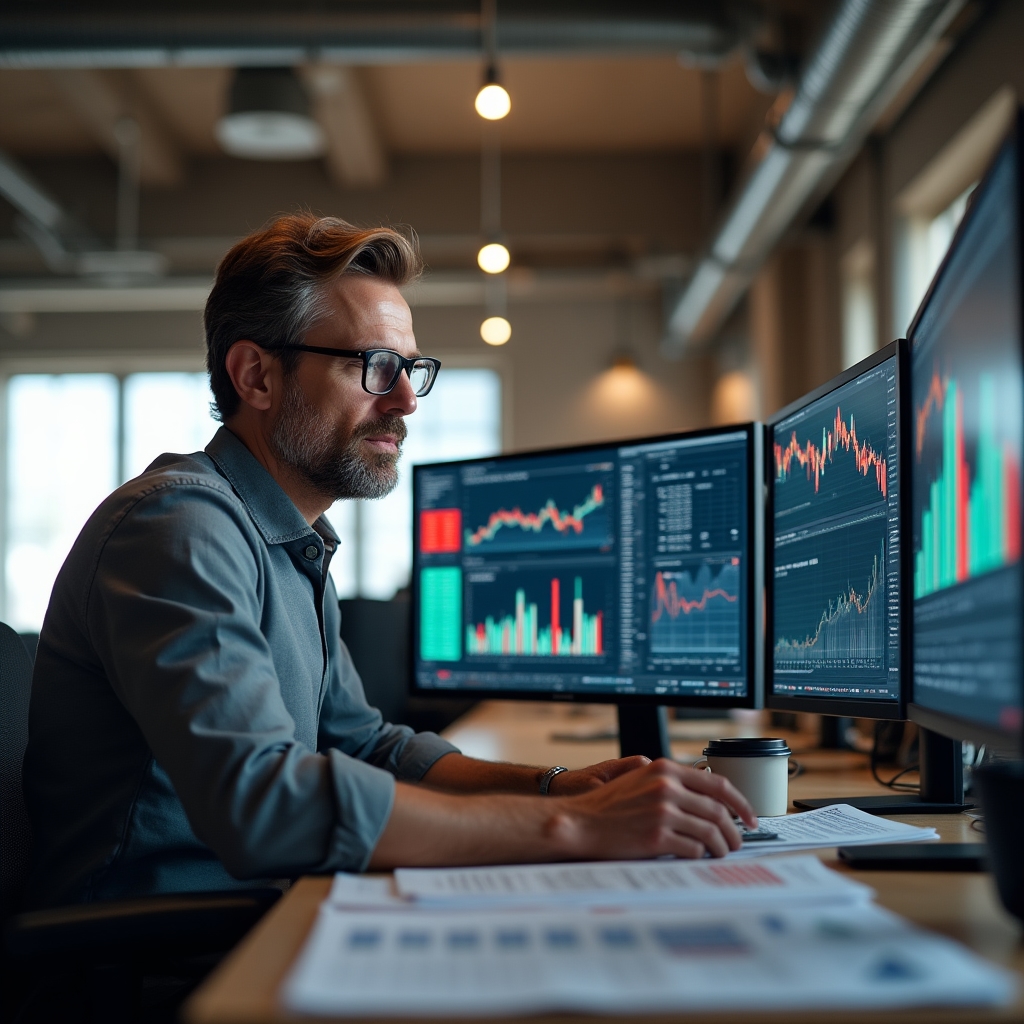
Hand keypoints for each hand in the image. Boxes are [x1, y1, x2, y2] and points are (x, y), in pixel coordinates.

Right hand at [551, 758, 757, 859]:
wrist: (580, 822)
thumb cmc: (608, 805)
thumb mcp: (640, 779)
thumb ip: (671, 782)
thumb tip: (707, 798)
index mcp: (665, 769)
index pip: (718, 784)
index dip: (741, 803)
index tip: (750, 817)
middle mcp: (667, 787)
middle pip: (719, 812)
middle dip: (733, 831)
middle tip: (736, 843)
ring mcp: (663, 812)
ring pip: (711, 832)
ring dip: (720, 847)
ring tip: (720, 853)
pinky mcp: (658, 837)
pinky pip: (694, 849)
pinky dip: (700, 855)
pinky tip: (696, 857)